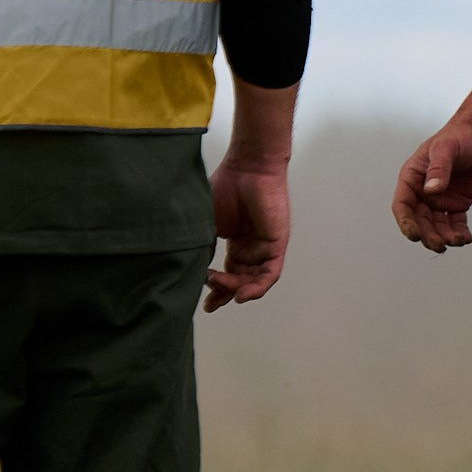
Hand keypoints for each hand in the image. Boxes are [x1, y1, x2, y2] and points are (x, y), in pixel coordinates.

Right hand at [205, 160, 289, 311]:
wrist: (247, 166)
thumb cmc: (226, 185)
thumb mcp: (207, 221)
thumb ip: (203, 245)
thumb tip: (194, 269)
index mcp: (236, 241)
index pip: (228, 273)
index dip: (217, 290)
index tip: (206, 305)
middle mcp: (251, 246)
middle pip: (241, 280)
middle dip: (225, 293)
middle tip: (210, 300)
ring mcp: (265, 246)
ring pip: (254, 280)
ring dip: (237, 289)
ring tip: (221, 289)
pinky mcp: (277, 244)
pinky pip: (270, 274)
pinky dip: (257, 288)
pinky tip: (241, 295)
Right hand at [393, 118, 471, 250]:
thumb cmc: (459, 136)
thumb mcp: (447, 149)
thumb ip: (438, 169)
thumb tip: (431, 191)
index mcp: (412, 177)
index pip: (402, 205)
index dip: (406, 222)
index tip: (414, 235)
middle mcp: (423, 192)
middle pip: (419, 220)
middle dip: (428, 235)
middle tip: (439, 245)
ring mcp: (440, 199)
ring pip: (436, 226)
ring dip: (443, 237)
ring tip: (456, 241)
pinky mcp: (457, 204)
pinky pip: (454, 223)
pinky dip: (458, 233)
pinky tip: (466, 238)